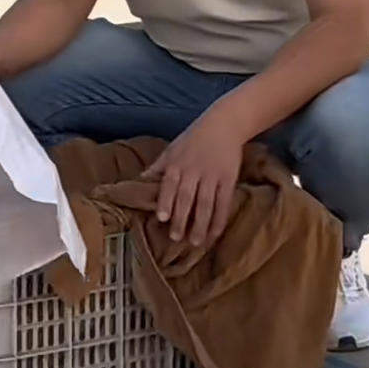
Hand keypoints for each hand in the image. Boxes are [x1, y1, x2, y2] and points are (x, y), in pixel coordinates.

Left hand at [144, 109, 244, 248]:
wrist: (224, 125)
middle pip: (187, 198)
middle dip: (181, 219)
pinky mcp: (228, 179)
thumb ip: (158, 167)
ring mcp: (212, 175)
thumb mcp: (172, 149)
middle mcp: (194, 170)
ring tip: (196, 243)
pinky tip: (215, 233)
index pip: (169, 185)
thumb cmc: (194, 138)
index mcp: (177, 163)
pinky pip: (224, 203)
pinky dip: (219, 219)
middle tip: (176, 238)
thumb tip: (139, 181)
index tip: (162, 218)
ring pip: (206, 204)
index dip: (166, 202)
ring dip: (200, 225)